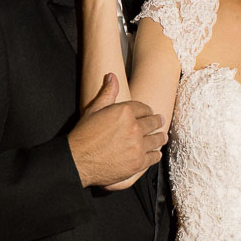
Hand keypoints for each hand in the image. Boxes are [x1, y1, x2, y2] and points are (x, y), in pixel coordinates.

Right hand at [69, 73, 166, 187]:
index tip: (149, 113)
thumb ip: (107, 94)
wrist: (78, 161)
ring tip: (162, 137)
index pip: (143, 108)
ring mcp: (138, 146)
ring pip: (157, 139)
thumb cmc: (83, 136)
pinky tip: (155, 153)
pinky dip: (155, 154)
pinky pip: (154, 157)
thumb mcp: (93, 111)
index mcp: (124, 112)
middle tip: (160, 121)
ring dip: (160, 137)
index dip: (146, 110)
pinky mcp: (138, 163)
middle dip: (156, 121)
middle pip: (153, 122)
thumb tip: (112, 77)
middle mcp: (134, 127)